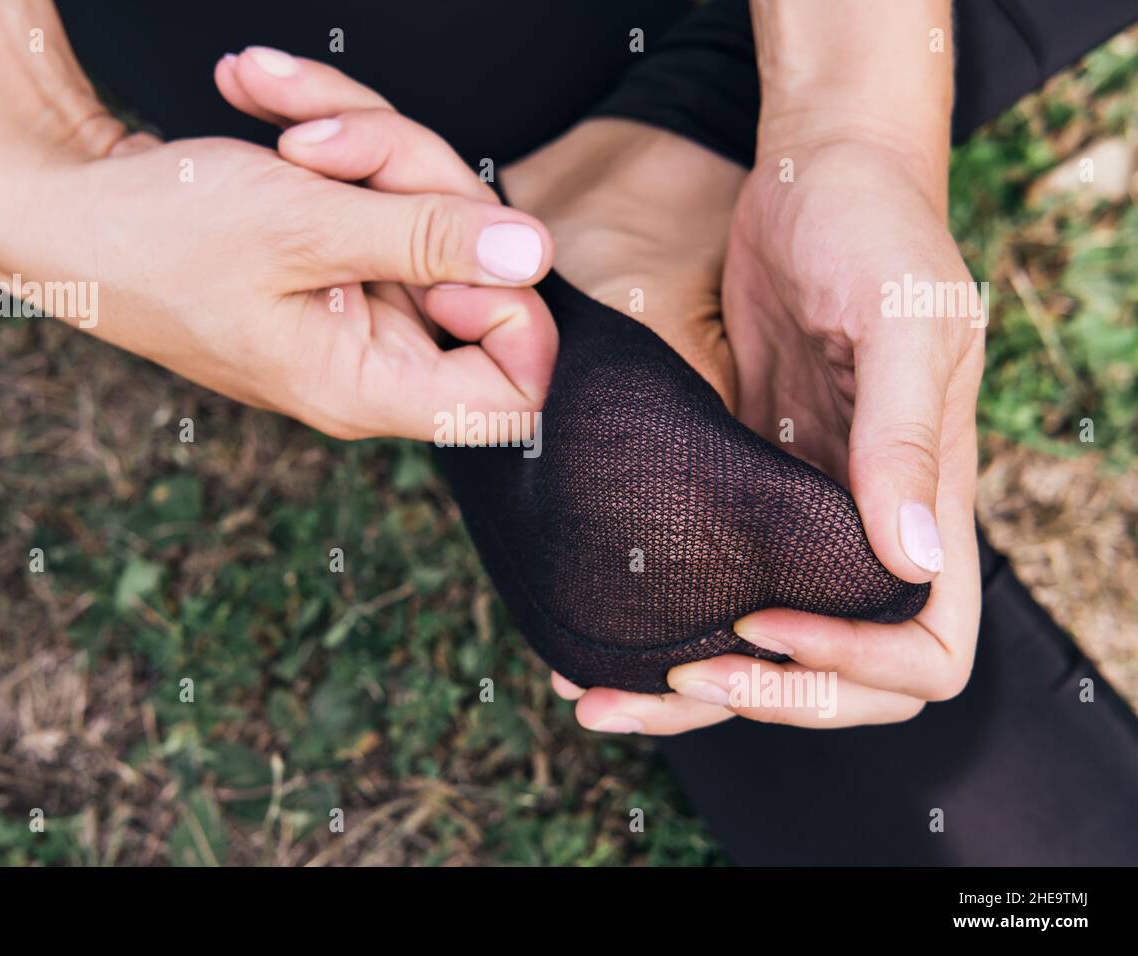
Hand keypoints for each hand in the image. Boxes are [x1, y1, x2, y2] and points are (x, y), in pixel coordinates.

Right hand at [4, 123, 558, 440]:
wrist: (57, 206)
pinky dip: (329, 133)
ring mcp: (352, 305)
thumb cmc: (156, 232)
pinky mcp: (333, 257)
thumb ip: (426, 238)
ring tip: (273, 106)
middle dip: (414, 178)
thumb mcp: (302, 225)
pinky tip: (262, 95)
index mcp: (367, 386)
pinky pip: (375, 191)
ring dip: (360, 137)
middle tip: (327, 145)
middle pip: (473, 272)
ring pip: (424, 211)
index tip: (468, 245)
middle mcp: (370, 357)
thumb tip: (533, 252)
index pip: (513, 395)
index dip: (519, 315)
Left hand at [570, 133, 984, 733]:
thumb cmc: (877, 234)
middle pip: (837, 677)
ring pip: (761, 648)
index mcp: (924, 505)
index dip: (853, 665)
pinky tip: (592, 634)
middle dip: (761, 698)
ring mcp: (798, 515)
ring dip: (688, 688)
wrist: (815, 182)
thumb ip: (904, 437)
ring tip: (597, 694)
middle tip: (671, 676)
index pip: (926, 650)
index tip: (764, 621)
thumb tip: (913, 562)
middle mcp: (863, 529)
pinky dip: (656, 623)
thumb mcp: (904, 322)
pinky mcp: (739, 489)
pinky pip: (709, 582)